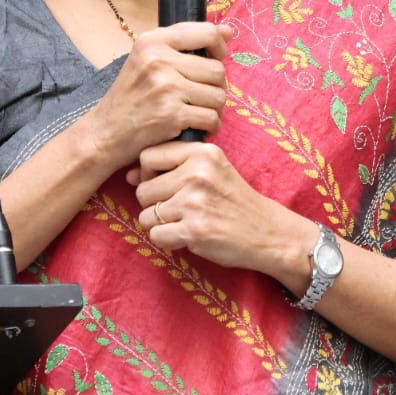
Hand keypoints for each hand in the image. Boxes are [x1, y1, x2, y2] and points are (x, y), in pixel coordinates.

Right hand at [86, 22, 233, 167]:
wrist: (105, 132)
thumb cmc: (131, 95)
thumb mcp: (147, 58)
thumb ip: (185, 41)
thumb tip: (228, 31)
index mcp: (152, 41)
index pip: (206, 33)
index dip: (219, 47)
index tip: (216, 58)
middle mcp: (158, 60)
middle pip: (217, 70)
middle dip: (216, 87)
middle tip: (201, 97)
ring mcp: (166, 88)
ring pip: (219, 95)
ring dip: (214, 109)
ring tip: (198, 112)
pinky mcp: (172, 115)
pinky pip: (212, 118)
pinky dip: (210, 126)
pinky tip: (196, 127)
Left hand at [128, 139, 314, 276]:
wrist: (267, 232)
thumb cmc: (234, 200)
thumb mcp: (212, 169)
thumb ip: (173, 166)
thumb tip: (128, 175)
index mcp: (202, 153)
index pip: (148, 155)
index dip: (147, 173)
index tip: (163, 185)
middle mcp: (197, 173)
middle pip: (142, 189)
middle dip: (154, 204)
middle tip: (179, 210)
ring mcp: (195, 202)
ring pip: (145, 215)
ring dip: (159, 224)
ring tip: (184, 223)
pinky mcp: (194, 230)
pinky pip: (156, 235)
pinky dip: (166, 241)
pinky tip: (186, 237)